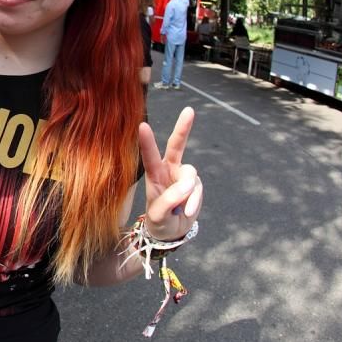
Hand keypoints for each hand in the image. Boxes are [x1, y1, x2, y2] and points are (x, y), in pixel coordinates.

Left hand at [139, 107, 202, 240]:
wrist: (171, 230)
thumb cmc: (158, 220)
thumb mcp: (157, 215)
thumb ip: (168, 201)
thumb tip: (186, 187)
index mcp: (153, 173)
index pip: (149, 156)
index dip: (147, 141)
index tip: (142, 125)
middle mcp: (169, 169)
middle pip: (177, 145)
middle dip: (183, 128)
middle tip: (189, 110)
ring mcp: (183, 175)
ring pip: (190, 175)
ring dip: (187, 194)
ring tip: (180, 210)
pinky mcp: (195, 184)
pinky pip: (198, 190)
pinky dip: (194, 202)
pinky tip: (186, 212)